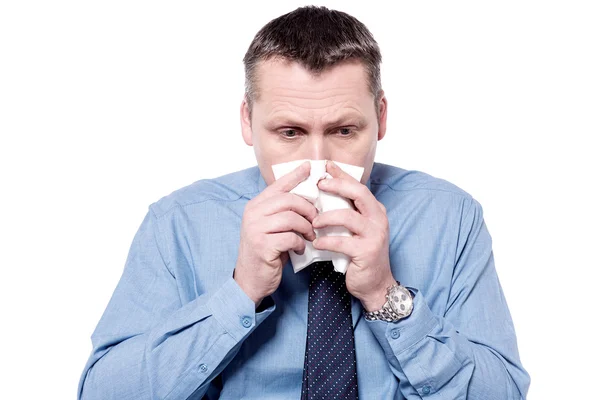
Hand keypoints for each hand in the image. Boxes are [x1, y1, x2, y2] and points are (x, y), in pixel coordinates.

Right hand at [234, 161, 318, 306]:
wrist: (251, 280)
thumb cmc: (266, 252)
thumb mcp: (271, 227)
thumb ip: (283, 211)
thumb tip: (309, 197)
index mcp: (255, 206)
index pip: (278, 185)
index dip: (295, 175)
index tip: (310, 167)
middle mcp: (253, 214)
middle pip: (289, 200)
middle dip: (308, 209)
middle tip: (316, 221)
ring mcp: (256, 230)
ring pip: (291, 218)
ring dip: (306, 228)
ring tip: (309, 237)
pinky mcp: (263, 246)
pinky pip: (290, 237)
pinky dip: (300, 243)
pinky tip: (299, 249)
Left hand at [312, 160, 395, 310]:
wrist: (375, 284)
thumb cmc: (360, 254)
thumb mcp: (355, 230)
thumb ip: (345, 213)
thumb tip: (321, 195)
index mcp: (375, 210)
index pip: (358, 185)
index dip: (342, 175)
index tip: (326, 166)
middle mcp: (378, 218)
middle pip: (358, 193)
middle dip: (337, 185)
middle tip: (318, 184)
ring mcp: (374, 235)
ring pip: (348, 216)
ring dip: (326, 217)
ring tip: (313, 222)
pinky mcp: (367, 252)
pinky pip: (342, 242)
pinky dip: (326, 241)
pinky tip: (316, 243)